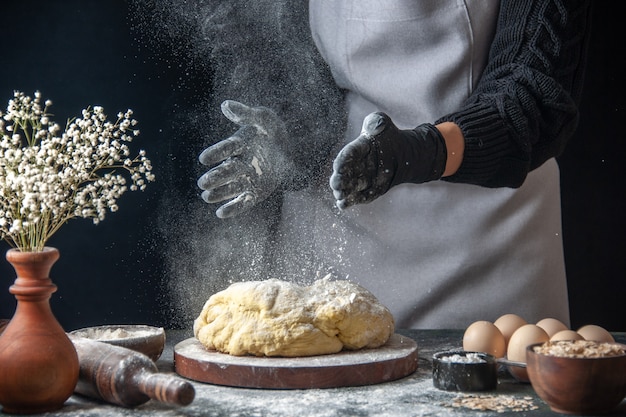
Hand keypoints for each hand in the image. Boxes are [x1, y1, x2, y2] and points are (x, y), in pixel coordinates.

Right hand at [197, 100, 289, 217]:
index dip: (216, 153)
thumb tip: (226, 104)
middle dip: (215, 177)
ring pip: (230, 187)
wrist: (289, 151)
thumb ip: (246, 113)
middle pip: (226, 171)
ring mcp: (246, 179)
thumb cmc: (272, 131)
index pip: (227, 148)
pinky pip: (243, 202)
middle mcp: (239, 162)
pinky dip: (233, 208)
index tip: (204, 159)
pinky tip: (220, 214)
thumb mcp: (264, 118)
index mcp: (239, 144)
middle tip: (203, 183)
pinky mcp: (254, 193)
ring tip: (207, 197)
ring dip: (219, 193)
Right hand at [329, 112, 446, 209]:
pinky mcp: (365, 191)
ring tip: (340, 195)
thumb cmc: (388, 137)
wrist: (401, 155)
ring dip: (342, 192)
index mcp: (356, 149)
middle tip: (336, 184)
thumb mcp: (382, 124)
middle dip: (338, 179)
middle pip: (342, 174)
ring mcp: (358, 179)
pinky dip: (349, 202)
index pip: (347, 155)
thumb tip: (374, 124)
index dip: (342, 160)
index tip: (338, 166)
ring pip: (346, 187)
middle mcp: (354, 165)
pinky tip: (343, 205)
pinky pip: (356, 197)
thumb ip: (376, 122)